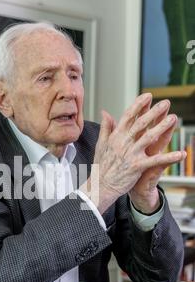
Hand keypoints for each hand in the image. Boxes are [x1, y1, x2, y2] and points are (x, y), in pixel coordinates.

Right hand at [80, 94, 185, 213]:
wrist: (101, 186)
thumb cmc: (102, 166)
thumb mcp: (101, 144)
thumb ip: (105, 127)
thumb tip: (105, 112)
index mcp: (115, 137)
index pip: (128, 116)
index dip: (138, 104)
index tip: (148, 95)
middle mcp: (123, 143)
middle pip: (141, 123)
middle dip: (154, 112)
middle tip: (166, 103)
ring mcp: (130, 154)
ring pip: (149, 137)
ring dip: (162, 127)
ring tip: (173, 118)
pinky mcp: (137, 166)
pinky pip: (156, 161)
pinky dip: (169, 157)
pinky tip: (180, 154)